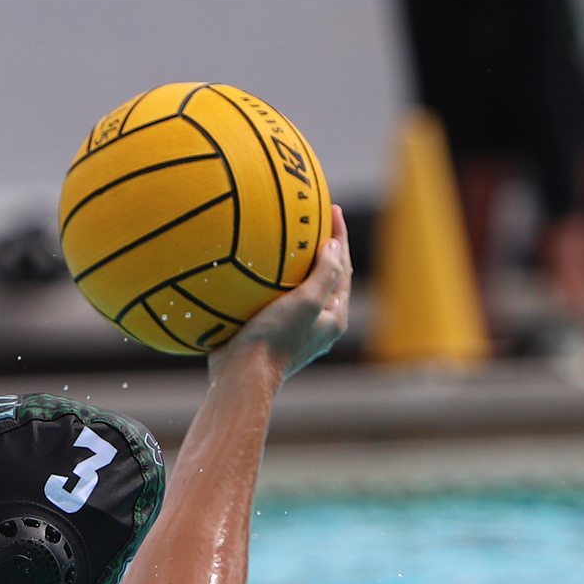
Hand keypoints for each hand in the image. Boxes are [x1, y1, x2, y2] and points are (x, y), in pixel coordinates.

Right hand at [213, 203, 351, 377]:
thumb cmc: (275, 338)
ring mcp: (295, 329)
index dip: (339, 237)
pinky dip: (276, 279)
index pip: (343, 268)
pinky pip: (278, 297)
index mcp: (334, 317)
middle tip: (313, 218)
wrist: (241, 375)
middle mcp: (318, 324)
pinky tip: (259, 268)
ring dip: (298, 263)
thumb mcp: (308, 301)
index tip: (331, 209)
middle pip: (326, 276)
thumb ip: (326, 273)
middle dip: (323, 248)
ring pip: (301, 287)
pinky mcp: (271, 332)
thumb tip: (333, 245)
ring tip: (288, 238)